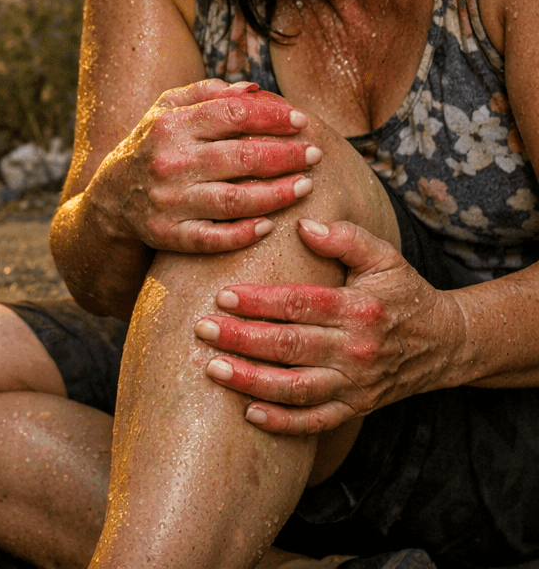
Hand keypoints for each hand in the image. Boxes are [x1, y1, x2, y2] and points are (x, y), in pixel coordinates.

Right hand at [88, 79, 321, 254]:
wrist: (109, 198)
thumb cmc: (150, 146)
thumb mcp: (164, 109)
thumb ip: (206, 93)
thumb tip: (253, 89)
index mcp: (171, 125)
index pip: (231, 114)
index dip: (271, 116)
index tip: (299, 120)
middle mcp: (169, 162)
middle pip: (240, 156)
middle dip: (285, 154)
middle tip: (314, 153)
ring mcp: (169, 201)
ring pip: (233, 200)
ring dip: (276, 194)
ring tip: (305, 185)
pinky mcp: (169, 235)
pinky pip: (213, 238)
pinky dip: (244, 234)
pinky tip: (270, 224)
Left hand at [195, 218, 465, 433]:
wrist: (445, 343)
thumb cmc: (402, 292)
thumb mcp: (383, 256)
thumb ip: (345, 237)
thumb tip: (303, 226)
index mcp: (359, 308)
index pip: (300, 304)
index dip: (260, 301)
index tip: (223, 296)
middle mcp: (357, 350)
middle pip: (290, 346)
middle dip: (242, 339)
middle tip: (203, 329)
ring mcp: (356, 384)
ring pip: (297, 388)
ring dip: (252, 381)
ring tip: (214, 368)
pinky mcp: (356, 408)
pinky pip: (316, 421)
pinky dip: (284, 422)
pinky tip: (249, 413)